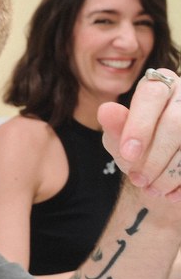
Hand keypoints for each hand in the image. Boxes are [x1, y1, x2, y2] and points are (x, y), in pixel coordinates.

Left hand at [98, 68, 180, 201]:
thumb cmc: (139, 148)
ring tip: (153, 190)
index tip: (128, 155)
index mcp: (161, 83)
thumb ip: (115, 128)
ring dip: (171, 173)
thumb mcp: (120, 140)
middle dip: (155, 157)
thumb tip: (105, 110)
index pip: (151, 95)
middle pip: (176, 122)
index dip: (139, 126)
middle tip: (138, 180)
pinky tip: (172, 195)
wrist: (163, 169)